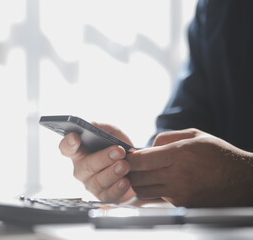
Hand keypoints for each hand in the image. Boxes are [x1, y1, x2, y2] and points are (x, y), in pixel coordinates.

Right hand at [59, 123, 135, 202]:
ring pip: (98, 181)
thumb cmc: (118, 148)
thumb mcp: (112, 133)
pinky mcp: (104, 197)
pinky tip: (125, 181)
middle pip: (86, 166)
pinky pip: (108, 195)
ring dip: (113, 172)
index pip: (67, 148)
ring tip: (125, 165)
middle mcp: (82, 169)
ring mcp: (91, 185)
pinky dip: (117, 188)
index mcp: (79, 152)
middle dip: (103, 158)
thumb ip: (102, 127)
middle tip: (118, 151)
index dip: (68, 143)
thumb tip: (92, 125)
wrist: (137, 167)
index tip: (75, 137)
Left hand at [128, 128, 252, 206]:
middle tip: (130, 164)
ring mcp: (179, 193)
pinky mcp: (181, 204)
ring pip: (143, 190)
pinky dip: (154, 189)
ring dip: (138, 181)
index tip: (125, 155)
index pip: (141, 160)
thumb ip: (167, 137)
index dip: (128, 158)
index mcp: (179, 154)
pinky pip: (157, 196)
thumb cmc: (218, 154)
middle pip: (138, 177)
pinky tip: (161, 181)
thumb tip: (148, 146)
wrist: (241, 181)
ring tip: (144, 173)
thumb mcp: (195, 135)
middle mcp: (177, 175)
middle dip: (129, 170)